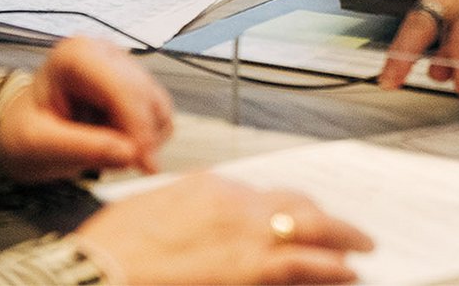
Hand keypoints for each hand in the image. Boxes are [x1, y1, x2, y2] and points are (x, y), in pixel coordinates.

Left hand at [0, 37, 173, 182]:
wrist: (23, 131)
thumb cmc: (23, 132)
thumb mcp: (39, 145)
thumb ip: (82, 148)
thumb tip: (130, 154)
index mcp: (75, 56)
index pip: (122, 87)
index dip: (137, 126)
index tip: (141, 162)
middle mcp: (105, 54)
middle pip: (145, 95)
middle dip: (140, 136)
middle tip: (124, 169)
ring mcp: (123, 68)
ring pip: (158, 106)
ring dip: (144, 138)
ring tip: (107, 155)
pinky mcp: (136, 87)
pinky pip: (159, 116)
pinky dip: (147, 139)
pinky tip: (116, 146)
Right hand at [73, 173, 373, 284]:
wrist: (99, 273)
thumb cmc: (110, 253)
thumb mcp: (147, 216)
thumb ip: (180, 215)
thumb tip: (192, 228)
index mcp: (205, 186)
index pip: (257, 194)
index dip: (279, 210)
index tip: (287, 219)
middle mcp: (232, 200)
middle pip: (292, 201)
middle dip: (320, 215)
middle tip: (342, 229)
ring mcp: (246, 231)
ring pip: (310, 225)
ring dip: (339, 237)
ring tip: (359, 247)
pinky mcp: (253, 266)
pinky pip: (308, 262)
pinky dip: (334, 266)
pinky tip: (349, 271)